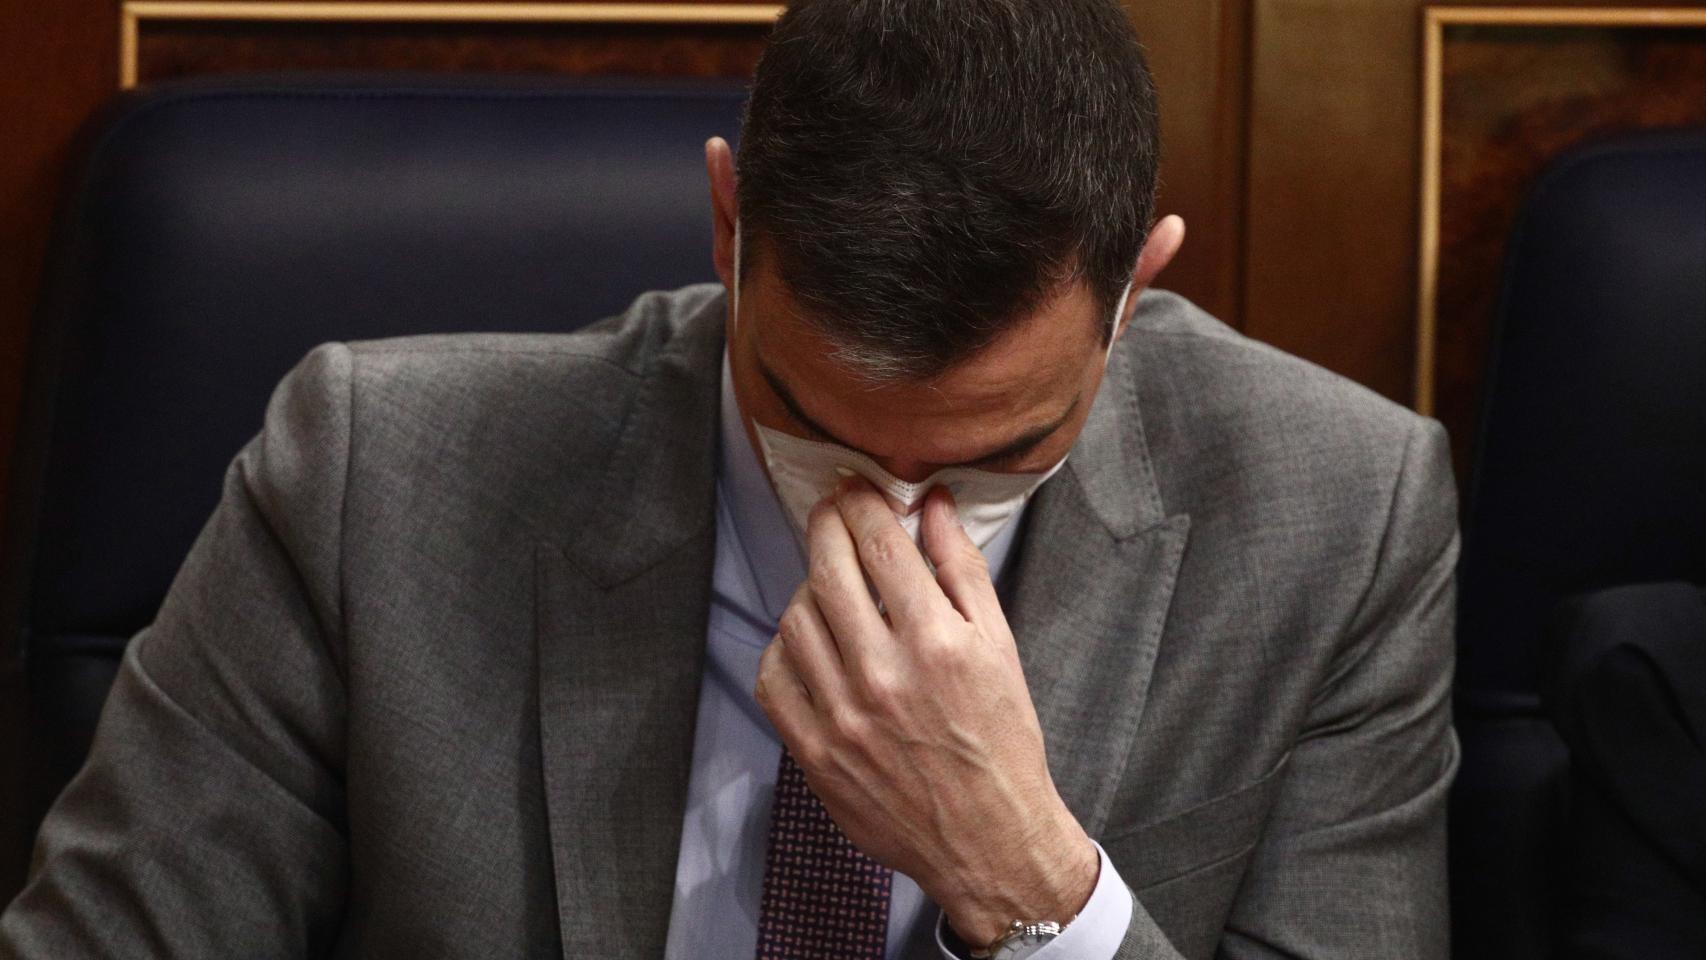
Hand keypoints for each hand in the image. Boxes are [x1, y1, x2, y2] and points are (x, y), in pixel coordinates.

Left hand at [754, 476, 1098, 946]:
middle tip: (833, 511)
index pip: (877, 543)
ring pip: (796, 618)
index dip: (860, 501)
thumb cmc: (1001, 739)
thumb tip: (931, 504)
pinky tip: (808, 640)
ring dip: (809, 585)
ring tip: (830, 582)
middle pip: (828, 568)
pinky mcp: (815, 753)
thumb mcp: (998, 646)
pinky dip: (784, 648)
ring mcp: (842, 716)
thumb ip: (961, 568)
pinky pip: (774, 678)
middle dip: (826, 525)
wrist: (989, 838)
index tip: (856, 486)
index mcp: (936, 641)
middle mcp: (883, 674)